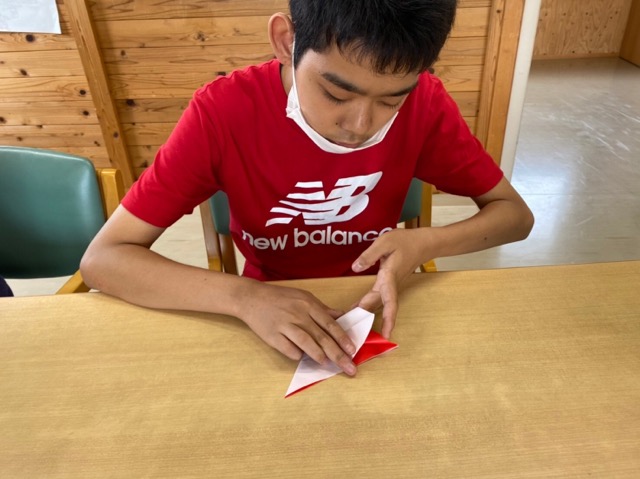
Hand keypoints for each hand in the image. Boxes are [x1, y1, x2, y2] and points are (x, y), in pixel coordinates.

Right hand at [237, 283, 357, 374]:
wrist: (251, 298)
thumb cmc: (280, 298)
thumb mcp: (304, 297)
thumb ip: (322, 309)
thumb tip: (342, 316)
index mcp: (308, 304)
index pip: (330, 324)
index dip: (342, 338)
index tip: (353, 350)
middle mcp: (298, 314)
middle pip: (321, 337)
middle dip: (337, 354)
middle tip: (349, 367)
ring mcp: (285, 325)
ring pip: (306, 343)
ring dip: (318, 355)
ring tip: (327, 364)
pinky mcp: (272, 336)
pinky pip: (288, 349)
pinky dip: (296, 355)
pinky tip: (302, 358)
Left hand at [352, 228, 427, 337]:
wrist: (422, 243)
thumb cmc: (405, 241)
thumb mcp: (385, 242)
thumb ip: (369, 255)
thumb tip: (355, 268)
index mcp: (390, 277)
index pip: (389, 301)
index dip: (388, 319)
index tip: (387, 335)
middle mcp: (390, 285)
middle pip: (379, 307)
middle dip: (368, 321)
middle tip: (354, 333)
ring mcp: (390, 285)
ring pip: (377, 304)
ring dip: (365, 314)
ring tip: (349, 324)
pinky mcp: (388, 283)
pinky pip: (377, 298)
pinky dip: (366, 304)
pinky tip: (356, 309)